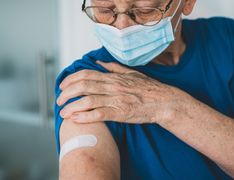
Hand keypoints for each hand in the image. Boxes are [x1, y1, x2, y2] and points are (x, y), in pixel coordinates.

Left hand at [57, 61, 182, 123]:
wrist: (164, 102)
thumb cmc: (149, 88)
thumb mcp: (132, 73)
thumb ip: (114, 68)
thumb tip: (99, 63)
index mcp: (114, 77)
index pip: (87, 75)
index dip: (71, 79)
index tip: (63, 86)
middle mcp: (113, 87)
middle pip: (84, 86)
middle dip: (67, 93)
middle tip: (59, 101)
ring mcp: (117, 100)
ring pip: (89, 100)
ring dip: (72, 106)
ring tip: (63, 113)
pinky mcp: (121, 113)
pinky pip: (100, 114)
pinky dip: (85, 116)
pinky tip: (76, 119)